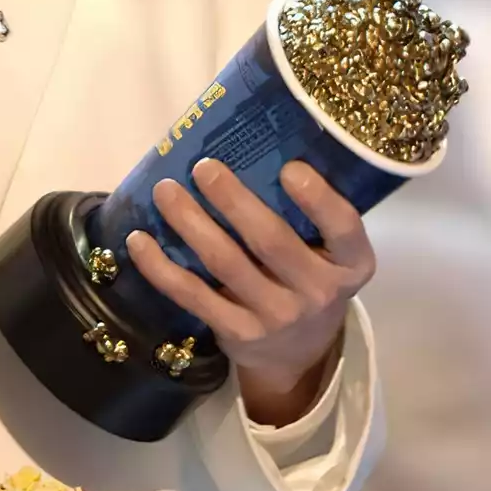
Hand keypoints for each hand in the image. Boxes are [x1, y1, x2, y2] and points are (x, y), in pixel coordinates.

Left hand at [126, 158, 373, 424]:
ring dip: (190, 222)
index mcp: (352, 263)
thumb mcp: (328, 251)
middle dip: (233, 200)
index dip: (319, 200)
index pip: (344, 229)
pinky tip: (139, 240)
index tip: (290, 168)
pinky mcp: (237, 332)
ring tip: (165, 190)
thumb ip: (307, 213)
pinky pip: (192, 295)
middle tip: (203, 167)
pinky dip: (161, 267)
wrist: (298, 352)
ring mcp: (276, 316)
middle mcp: (319, 292)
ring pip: (225, 263)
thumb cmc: (308, 275)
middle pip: (271, 241)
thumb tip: (253, 137)